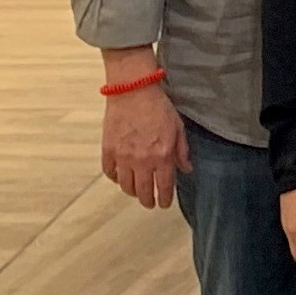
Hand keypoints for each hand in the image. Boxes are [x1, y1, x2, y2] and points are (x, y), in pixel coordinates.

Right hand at [98, 65, 188, 208]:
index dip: (165, 199)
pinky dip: (115, 178)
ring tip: (136, 191)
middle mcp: (142, 160)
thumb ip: (182, 152)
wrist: (133, 90)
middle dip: (148, 201)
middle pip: (143, 192)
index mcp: (162, 156)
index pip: (165, 187)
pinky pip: (110, 172)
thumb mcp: (178, 128)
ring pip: (125, 186)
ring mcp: (123, 156)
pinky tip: (121, 176)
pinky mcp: (108, 150)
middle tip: (150, 202)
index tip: (164, 204)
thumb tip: (186, 170)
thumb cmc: (158, 107)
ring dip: (132, 192)